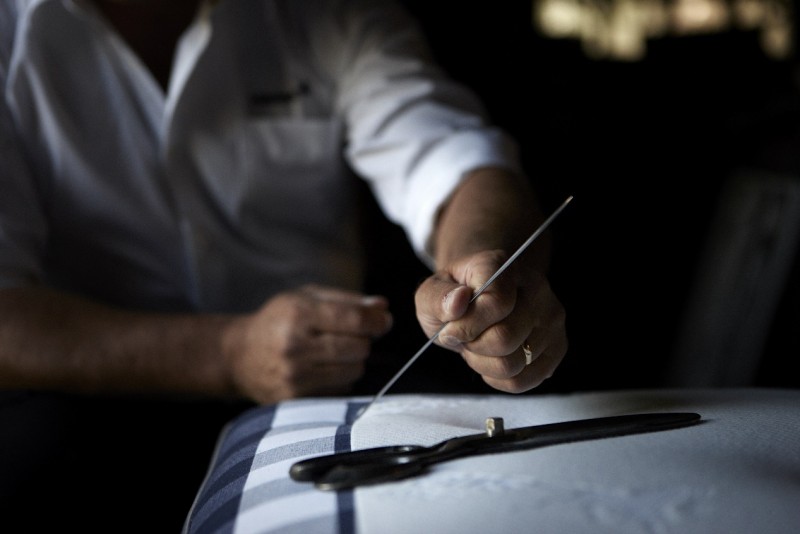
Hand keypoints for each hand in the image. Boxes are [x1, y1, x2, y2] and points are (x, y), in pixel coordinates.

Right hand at [224, 284, 392, 403]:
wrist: (239, 356)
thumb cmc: (279, 321)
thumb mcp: (307, 297)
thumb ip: (347, 300)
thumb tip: (383, 308)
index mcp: (298, 314)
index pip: (355, 320)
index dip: (377, 321)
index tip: (382, 321)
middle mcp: (295, 347)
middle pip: (359, 347)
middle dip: (363, 340)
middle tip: (350, 335)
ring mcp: (294, 377)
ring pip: (354, 370)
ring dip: (353, 361)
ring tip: (334, 352)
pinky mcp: (296, 400)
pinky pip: (341, 390)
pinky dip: (341, 379)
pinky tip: (323, 370)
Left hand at [415, 250, 566, 392]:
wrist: (480, 299)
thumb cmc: (455, 298)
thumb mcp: (431, 293)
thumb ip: (436, 297)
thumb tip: (457, 303)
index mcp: (503, 266)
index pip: (496, 304)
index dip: (467, 325)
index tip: (452, 327)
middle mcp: (536, 288)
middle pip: (506, 339)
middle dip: (473, 346)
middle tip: (466, 337)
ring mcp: (552, 318)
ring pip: (515, 364)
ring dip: (484, 363)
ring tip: (479, 345)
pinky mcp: (558, 346)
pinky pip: (525, 380)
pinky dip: (499, 379)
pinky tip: (491, 360)